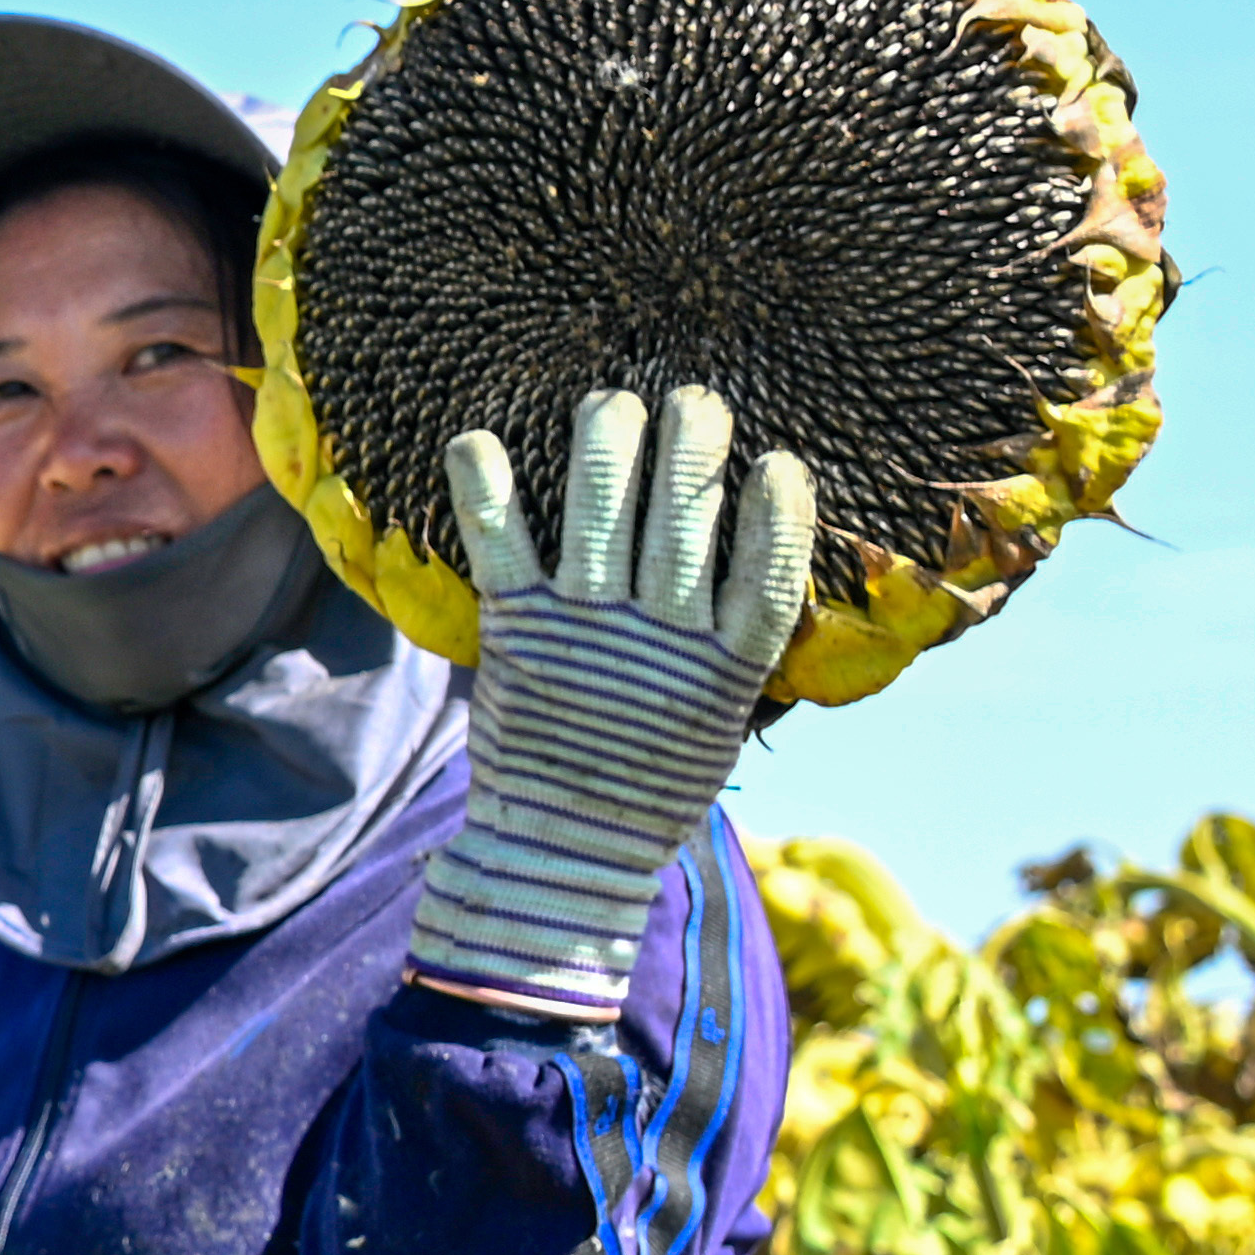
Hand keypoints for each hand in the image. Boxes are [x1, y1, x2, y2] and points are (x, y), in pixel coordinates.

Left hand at [406, 381, 815, 1028]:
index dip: (780, 514)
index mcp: (725, 667)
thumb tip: (765, 572)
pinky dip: (488, 490)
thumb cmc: (648, 784)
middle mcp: (661, 637)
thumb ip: (736, 654)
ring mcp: (587, 628)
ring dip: (607, 444)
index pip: (769, 574)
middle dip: (692, 447)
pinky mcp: (518, 629)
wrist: (563, 854)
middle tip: (691, 400)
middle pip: (687, 520)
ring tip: (612, 404)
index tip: (780, 461)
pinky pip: (502, 545)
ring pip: (604, 512)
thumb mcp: (716, 725)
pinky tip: (474, 440)